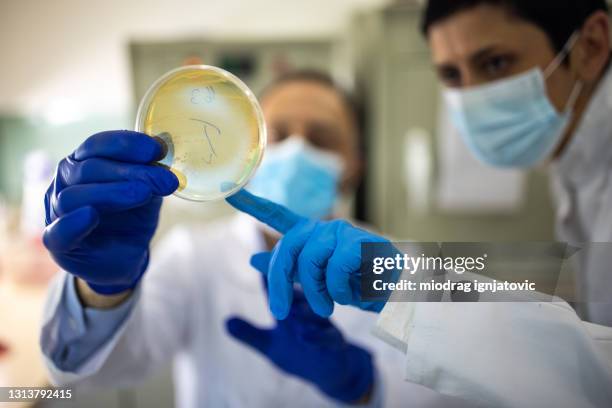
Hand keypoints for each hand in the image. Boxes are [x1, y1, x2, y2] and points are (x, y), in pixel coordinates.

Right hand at [43, 130, 177, 294]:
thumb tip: (165, 148)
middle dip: (131, 172)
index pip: (97, 145)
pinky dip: (73, 223)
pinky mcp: (57, 243)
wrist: (123, 257)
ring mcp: (56, 212)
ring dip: (111, 193)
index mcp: (83, 162)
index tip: (157, 151)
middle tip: (164, 180)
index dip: (127, 144)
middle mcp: (65, 182)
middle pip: (89, 169)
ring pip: (73, 196)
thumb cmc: (131, 218)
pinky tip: (91, 216)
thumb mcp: (147, 192)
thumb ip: (150, 174)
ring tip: (143, 194)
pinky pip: (58, 232)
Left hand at [226, 189, 389, 318]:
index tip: (229, 189)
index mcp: (311, 236)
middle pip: (286, 249)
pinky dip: (340, 290)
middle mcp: (324, 228)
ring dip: (317, 292)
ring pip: (309, 261)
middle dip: (278, 283)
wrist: (398, 297)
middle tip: (281, 312)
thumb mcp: (317, 283)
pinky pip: (335, 268)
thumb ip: (288, 269)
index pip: (278, 214)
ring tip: (332, 303)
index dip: (253, 203)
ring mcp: (343, 232)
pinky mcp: (361, 241)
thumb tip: (253, 258)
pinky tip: (354, 293)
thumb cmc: (358, 288)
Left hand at [226, 253, 373, 403]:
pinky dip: (317, 335)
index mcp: (291, 307)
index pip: (277, 289)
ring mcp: (323, 325)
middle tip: (280, 282)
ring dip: (304, 312)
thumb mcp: (269, 345)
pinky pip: (328, 336)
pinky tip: (305, 337)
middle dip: (289, 289)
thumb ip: (249, 334)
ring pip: (315, 313)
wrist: (329, 370)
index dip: (268, 277)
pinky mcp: (335, 341)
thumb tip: (225, 322)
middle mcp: (307, 310)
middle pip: (298, 295)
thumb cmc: (297, 352)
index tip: (257, 260)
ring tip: (293, 314)